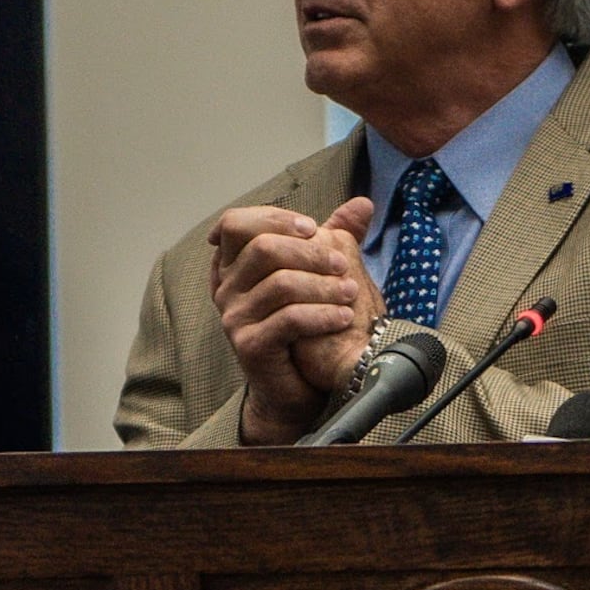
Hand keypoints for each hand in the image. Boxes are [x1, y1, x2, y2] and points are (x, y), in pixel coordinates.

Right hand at [208, 197, 380, 444]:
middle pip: (262, 249)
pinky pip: (288, 319)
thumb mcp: (319, 273)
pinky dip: (322, 315)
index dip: (274, 219)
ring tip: (351, 292)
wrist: (298, 385)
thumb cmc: (306, 325)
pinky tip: (344, 317)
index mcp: (233, 265)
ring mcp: (233, 318)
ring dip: (323, 285)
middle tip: (342, 265)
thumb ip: (336, 237)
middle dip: (310, 253)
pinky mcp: (248, 344)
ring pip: (280, 284)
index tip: (312, 228)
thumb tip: (363, 203)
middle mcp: (225, 288)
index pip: (236, 224)